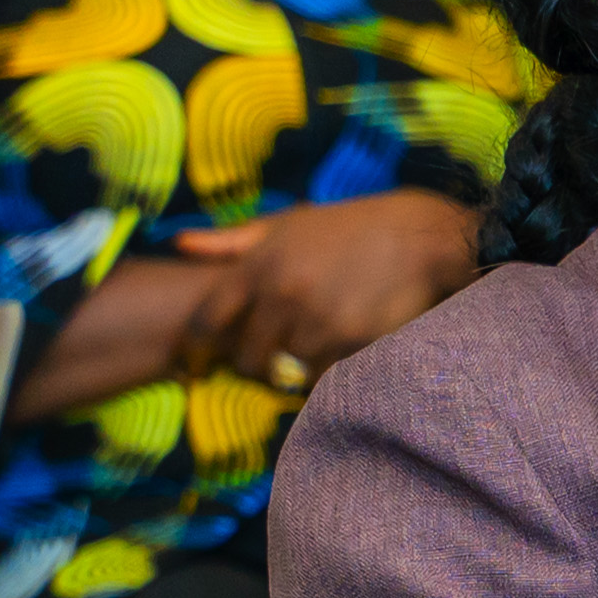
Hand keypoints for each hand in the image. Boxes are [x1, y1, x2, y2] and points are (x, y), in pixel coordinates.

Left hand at [166, 191, 481, 385]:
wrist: (419, 236)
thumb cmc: (347, 227)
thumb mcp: (287, 224)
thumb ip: (231, 240)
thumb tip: (178, 245)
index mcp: (259, 266)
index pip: (206, 321)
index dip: (199, 345)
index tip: (204, 355)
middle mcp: (283, 295)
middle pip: (245, 357)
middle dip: (253, 363)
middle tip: (268, 360)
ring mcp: (319, 321)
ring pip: (286, 370)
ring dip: (295, 367)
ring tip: (310, 350)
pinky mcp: (353, 342)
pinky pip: (325, 373)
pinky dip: (327, 369)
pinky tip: (338, 350)